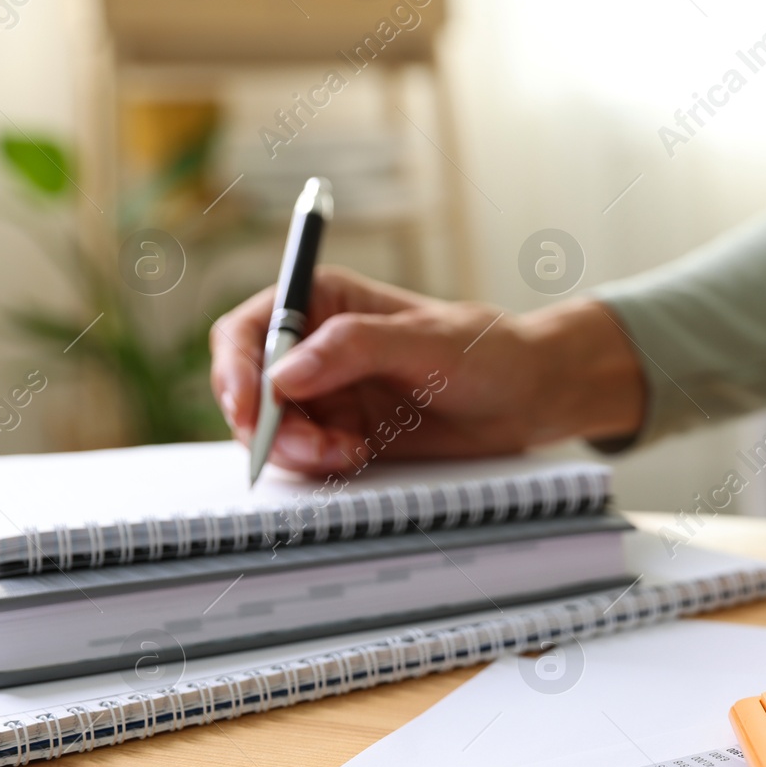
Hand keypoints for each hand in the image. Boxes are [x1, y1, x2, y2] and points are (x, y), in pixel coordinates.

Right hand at [209, 266, 645, 473]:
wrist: (529, 399)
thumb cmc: (488, 352)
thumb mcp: (426, 342)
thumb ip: (355, 348)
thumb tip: (286, 372)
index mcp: (325, 301)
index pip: (252, 328)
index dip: (236, 367)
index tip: (247, 405)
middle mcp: (317, 348)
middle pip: (251, 389)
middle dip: (269, 424)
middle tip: (311, 447)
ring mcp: (329, 394)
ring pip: (275, 430)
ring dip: (297, 450)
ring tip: (347, 453)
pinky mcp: (345, 434)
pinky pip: (307, 457)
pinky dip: (320, 464)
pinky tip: (357, 458)